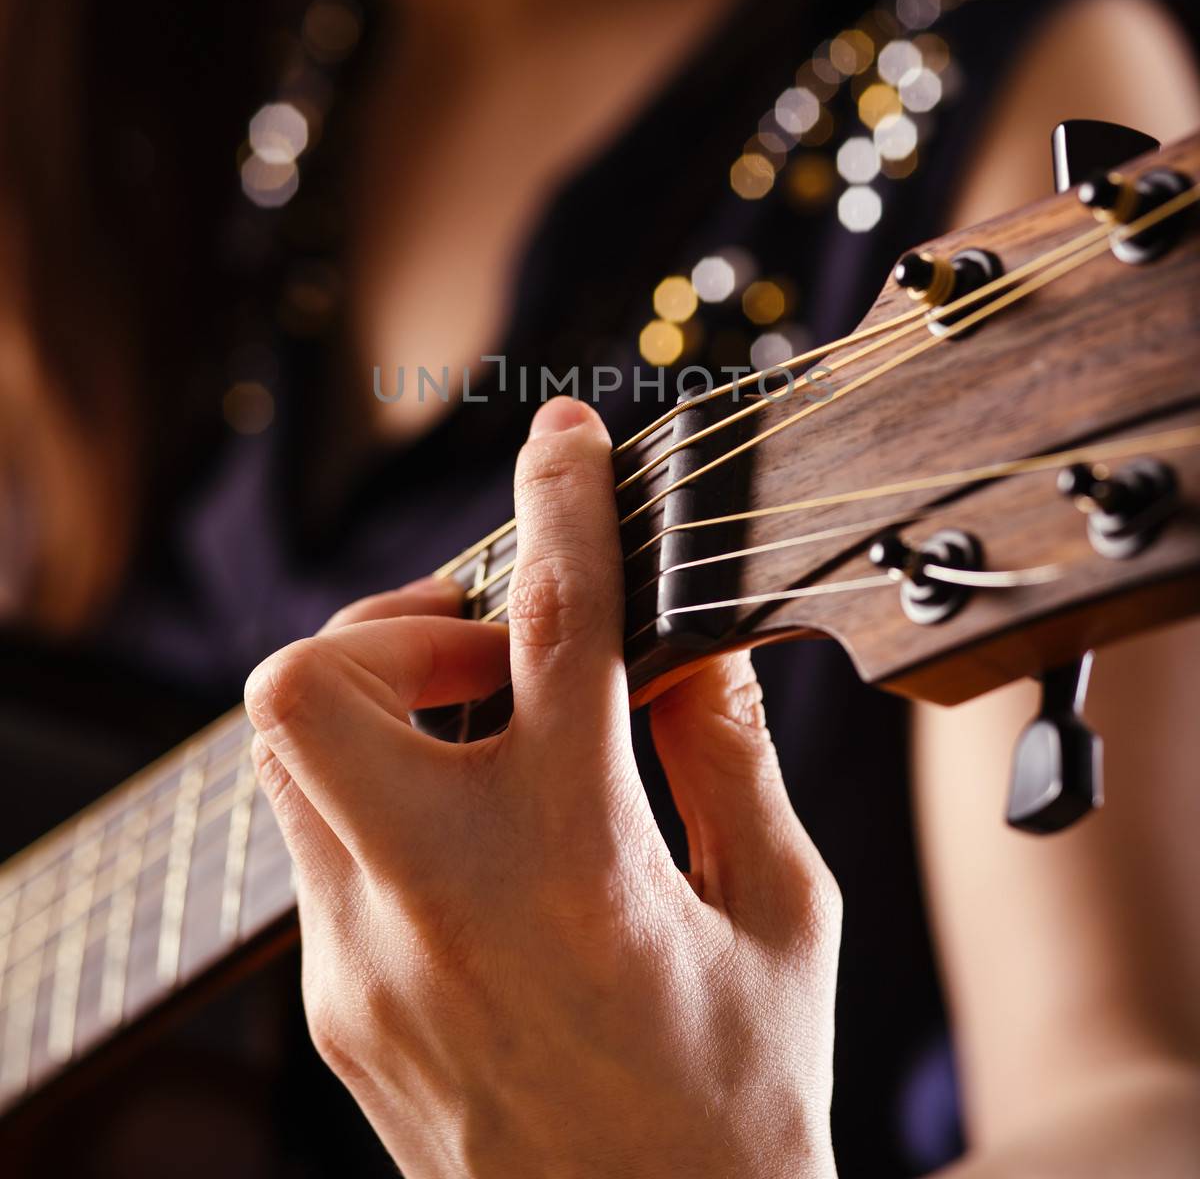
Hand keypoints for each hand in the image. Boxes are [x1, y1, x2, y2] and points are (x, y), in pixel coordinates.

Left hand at [244, 397, 840, 1177]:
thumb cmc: (739, 1106)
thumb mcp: (783, 914)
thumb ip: (733, 753)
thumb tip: (697, 643)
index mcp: (577, 870)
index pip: (557, 633)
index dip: (563, 506)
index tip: (565, 438)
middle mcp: (438, 909)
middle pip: (313, 683)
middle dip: (399, 626)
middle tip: (497, 656)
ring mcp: (360, 965)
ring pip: (291, 753)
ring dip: (384, 701)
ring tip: (491, 737)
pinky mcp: (332, 1007)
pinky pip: (318, 838)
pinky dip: (384, 790)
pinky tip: (475, 833)